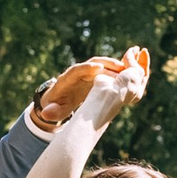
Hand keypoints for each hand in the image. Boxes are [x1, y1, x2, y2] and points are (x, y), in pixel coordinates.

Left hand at [32, 47, 147, 124]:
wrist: (58, 98)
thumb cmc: (56, 104)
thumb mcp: (53, 109)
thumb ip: (51, 111)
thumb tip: (45, 114)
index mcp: (68, 78)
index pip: (77, 69)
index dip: (87, 67)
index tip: (98, 67)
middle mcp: (79, 71)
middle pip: (94, 63)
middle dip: (107, 65)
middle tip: (121, 69)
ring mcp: (89, 72)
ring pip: (104, 64)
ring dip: (116, 66)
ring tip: (130, 70)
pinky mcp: (97, 75)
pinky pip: (109, 69)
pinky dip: (119, 70)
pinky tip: (132, 72)